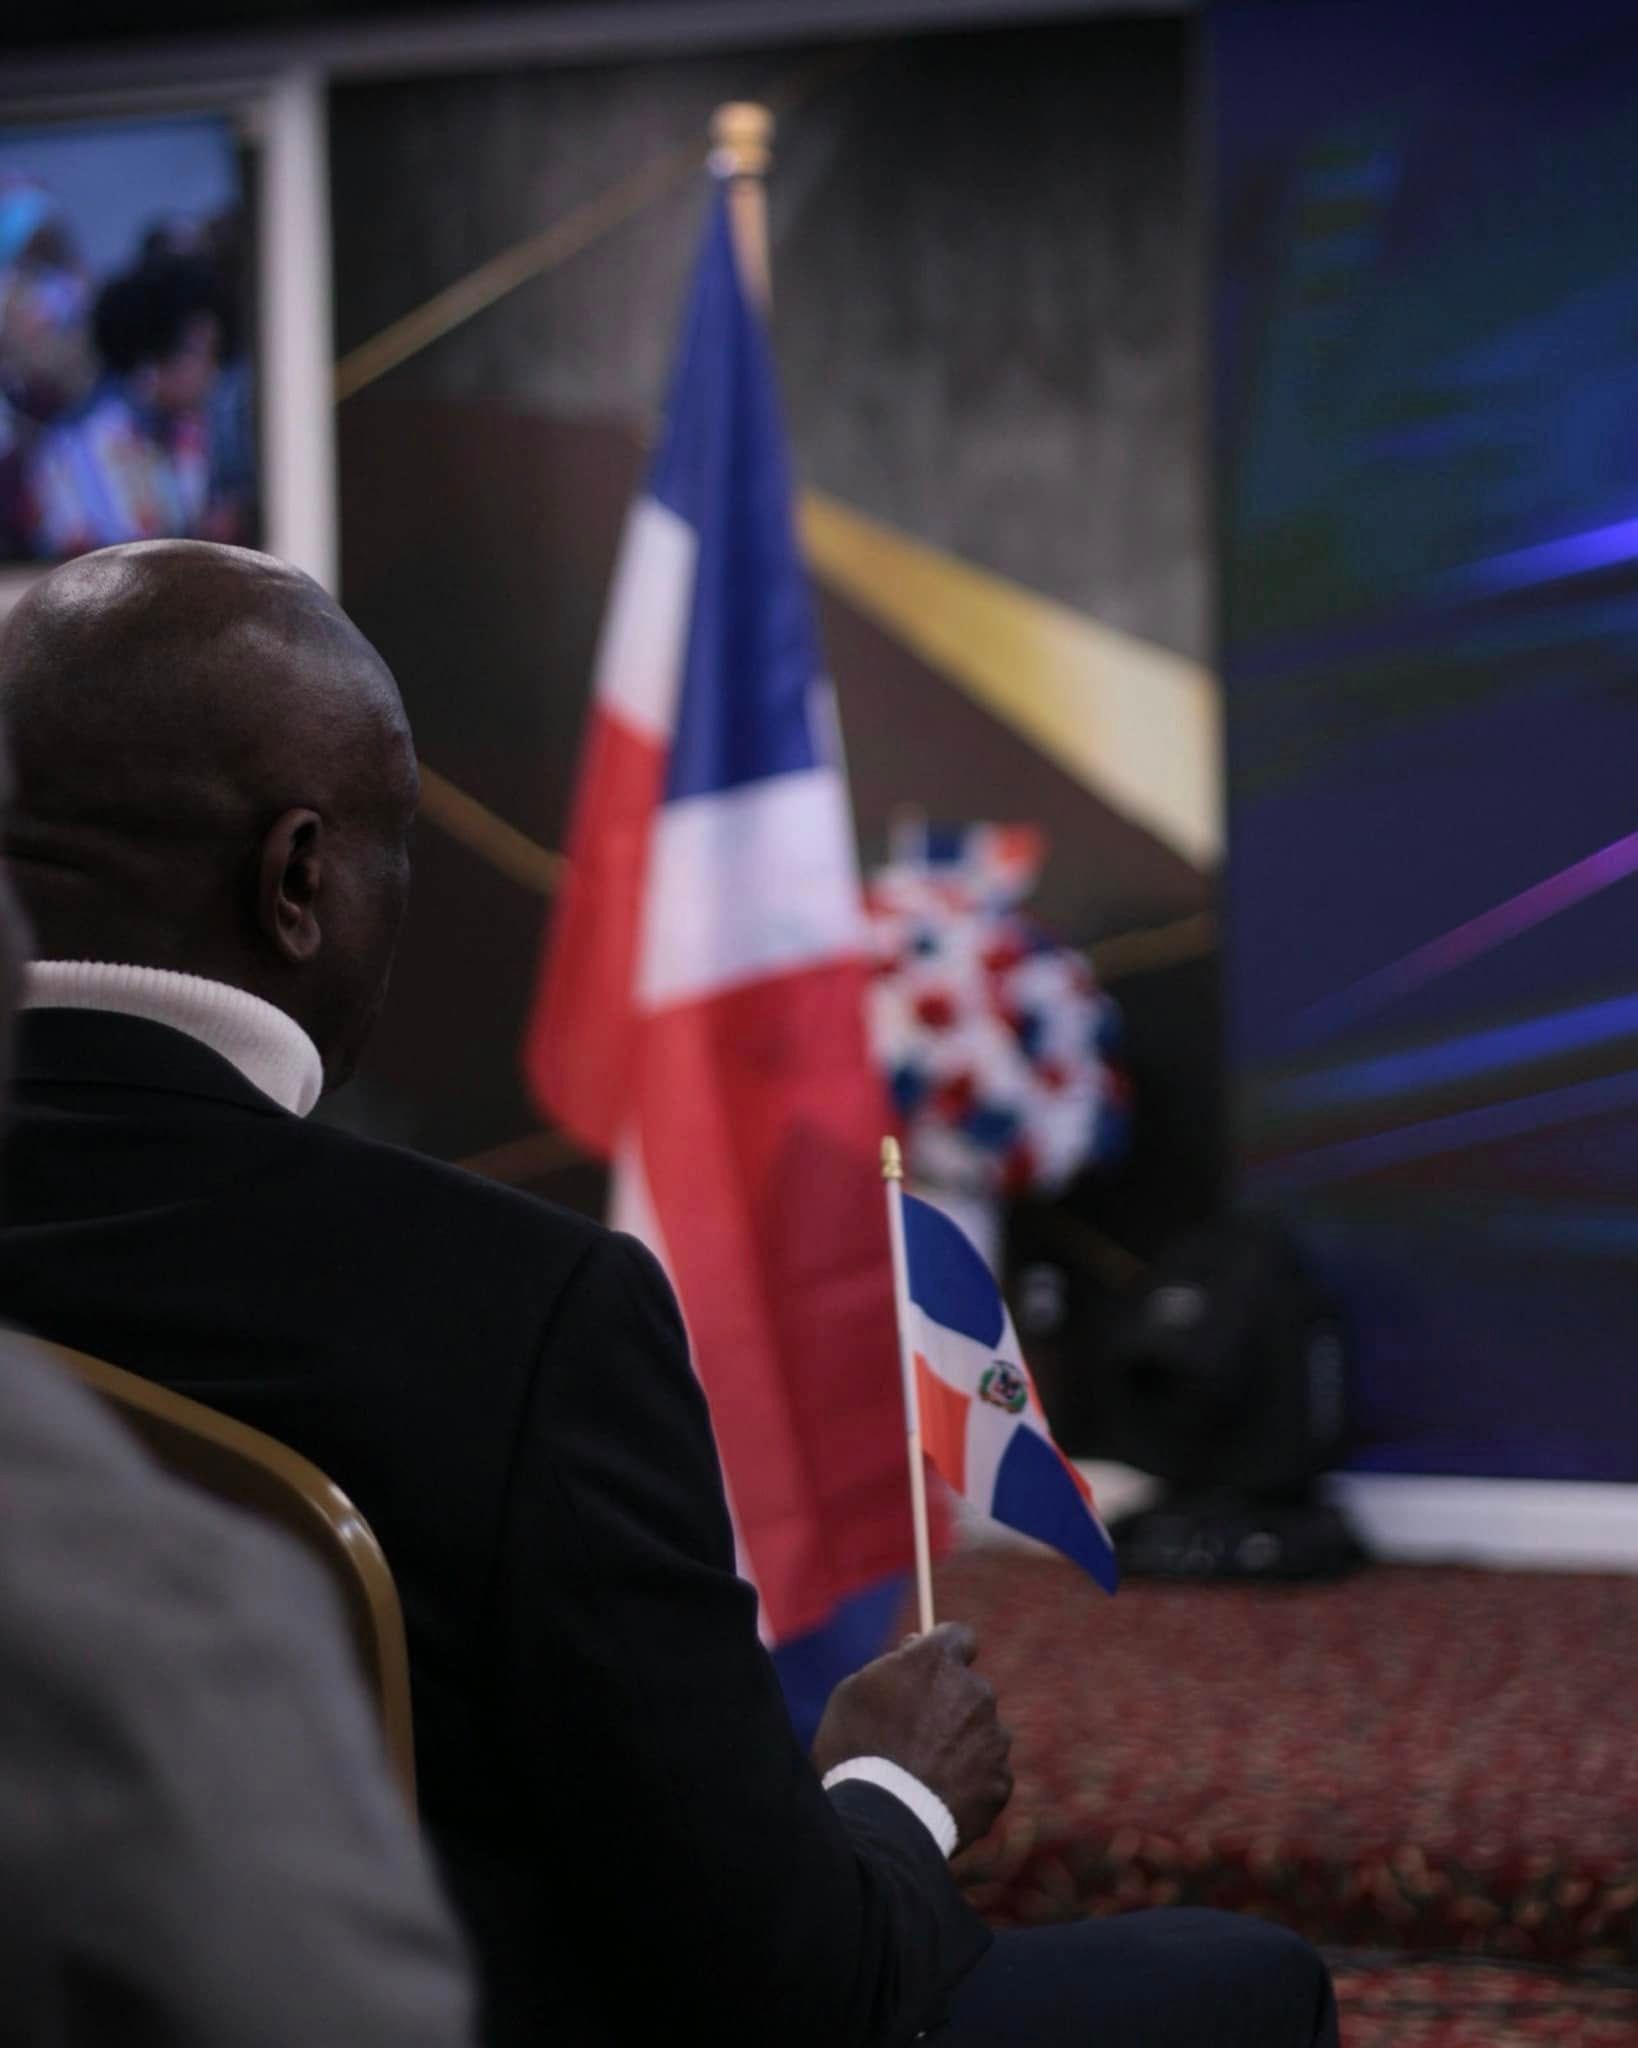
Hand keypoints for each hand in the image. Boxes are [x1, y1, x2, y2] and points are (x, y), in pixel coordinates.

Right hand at [811, 1622, 1013, 1847]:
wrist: (882, 1820)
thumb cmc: (855, 1750)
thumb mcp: (855, 1692)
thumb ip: (893, 1665)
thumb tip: (914, 1650)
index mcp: (939, 1661)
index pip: (959, 1637)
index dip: (944, 1654)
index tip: (930, 1673)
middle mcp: (976, 1692)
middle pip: (970, 1690)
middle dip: (950, 1705)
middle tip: (916, 1735)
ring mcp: (994, 1738)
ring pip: (981, 1734)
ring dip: (961, 1746)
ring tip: (924, 1775)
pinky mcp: (1002, 1782)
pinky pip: (988, 1775)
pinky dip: (970, 1783)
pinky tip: (940, 1797)